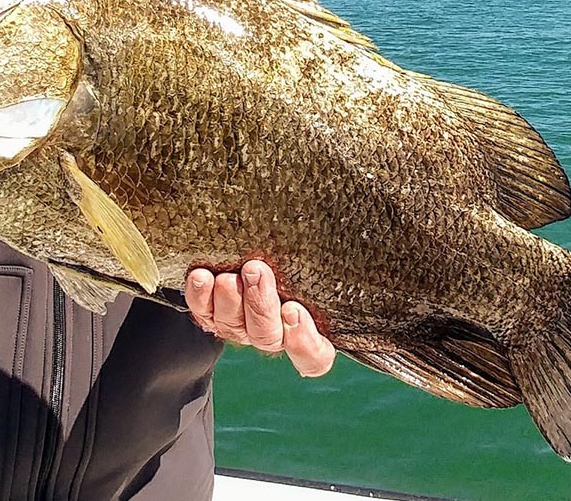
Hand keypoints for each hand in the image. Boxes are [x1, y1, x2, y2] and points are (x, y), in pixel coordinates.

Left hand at [186, 260, 335, 376]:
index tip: (295, 310)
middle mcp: (273, 334)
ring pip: (234, 328)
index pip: (313, 357)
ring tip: (230, 274)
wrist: (244, 252)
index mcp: (307, 331)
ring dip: (231, 300)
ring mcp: (239, 327)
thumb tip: (370, 212)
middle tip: (257, 270)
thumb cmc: (294, 254)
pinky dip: (201, 296)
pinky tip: (201, 276)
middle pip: (268, 337)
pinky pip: (203, 314)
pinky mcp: (210, 315)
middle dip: (261, 304)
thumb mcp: (315, 257)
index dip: (303, 342)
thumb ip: (329, 251)